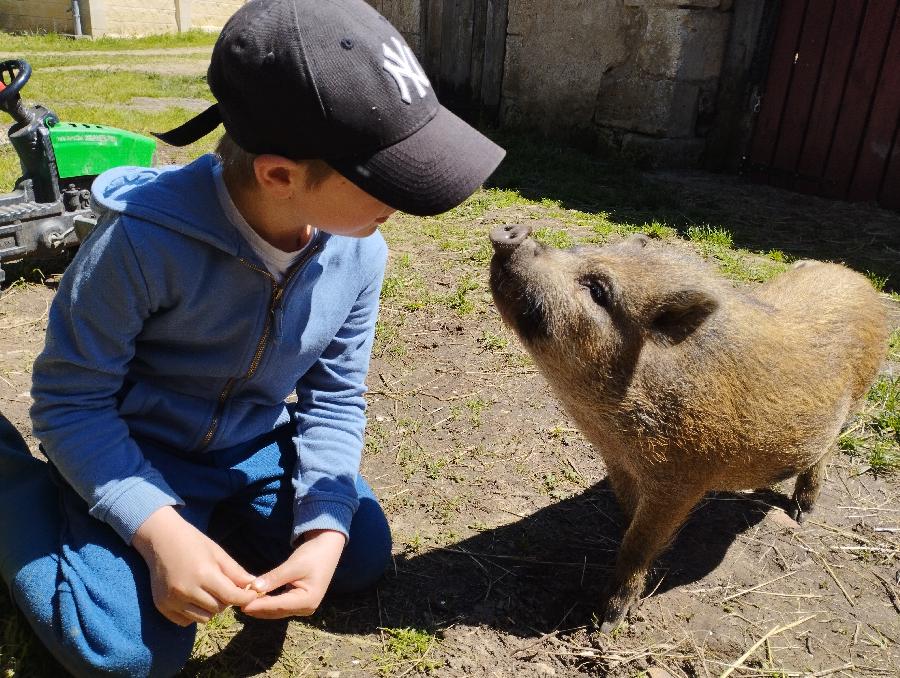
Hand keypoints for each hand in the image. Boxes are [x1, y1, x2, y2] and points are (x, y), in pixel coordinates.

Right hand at [133, 506, 258, 625]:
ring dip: (210, 608)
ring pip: (203, 618)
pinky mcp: (162, 607)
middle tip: (223, 587)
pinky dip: (193, 614)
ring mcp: (172, 600)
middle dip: (226, 600)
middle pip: (218, 609)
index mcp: (203, 574)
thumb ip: (235, 572)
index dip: (245, 598)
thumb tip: (255, 586)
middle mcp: (186, 590)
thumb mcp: (217, 553)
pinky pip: (186, 621)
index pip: (231, 597)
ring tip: (207, 591)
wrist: (159, 538)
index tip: (251, 595)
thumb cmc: (192, 542)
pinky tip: (192, 597)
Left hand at [240, 529, 344, 618]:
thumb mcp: (293, 565)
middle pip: (277, 611)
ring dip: (261, 607)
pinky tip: (256, 599)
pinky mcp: (300, 601)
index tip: (242, 604)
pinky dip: (268, 602)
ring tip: (243, 602)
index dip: (259, 605)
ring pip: (277, 610)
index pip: (278, 606)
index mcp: (308, 601)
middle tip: (237, 604)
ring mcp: (304, 606)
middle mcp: (307, 608)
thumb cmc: (313, 554)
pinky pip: (281, 605)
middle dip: (258, 608)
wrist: (328, 547)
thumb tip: (254, 588)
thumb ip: (274, 578)